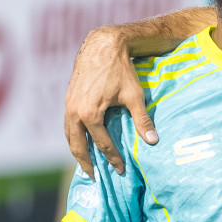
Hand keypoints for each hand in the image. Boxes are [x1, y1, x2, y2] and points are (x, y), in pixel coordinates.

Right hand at [64, 29, 157, 176]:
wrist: (102, 45)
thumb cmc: (120, 70)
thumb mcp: (134, 96)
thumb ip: (142, 120)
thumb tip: (153, 141)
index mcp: (90, 115)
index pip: (102, 144)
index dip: (112, 158)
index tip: (120, 170)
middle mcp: (75, 112)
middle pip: (77, 145)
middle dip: (85, 162)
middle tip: (94, 176)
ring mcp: (69, 105)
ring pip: (69, 135)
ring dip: (76, 150)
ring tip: (85, 163)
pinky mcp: (68, 98)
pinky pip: (68, 124)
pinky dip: (73, 136)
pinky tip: (80, 140)